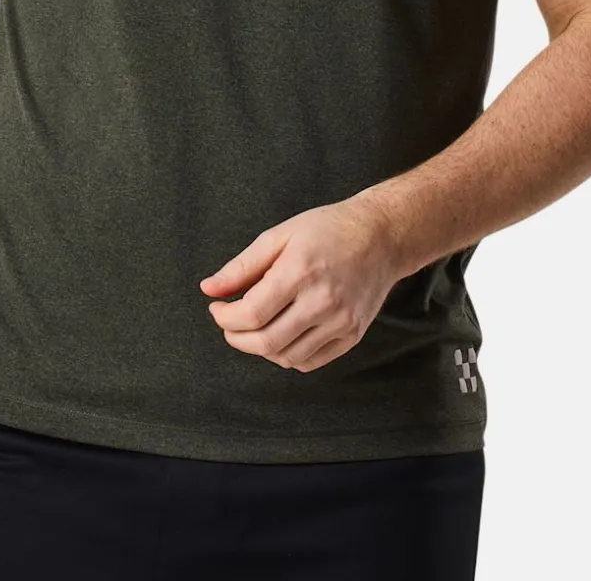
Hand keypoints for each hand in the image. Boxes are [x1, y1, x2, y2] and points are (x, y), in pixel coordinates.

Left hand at [198, 193, 400, 372]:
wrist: (381, 236)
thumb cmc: (327, 230)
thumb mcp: (280, 235)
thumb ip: (243, 266)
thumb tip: (209, 289)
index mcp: (300, 271)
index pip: (252, 313)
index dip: (226, 318)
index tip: (217, 309)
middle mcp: (322, 301)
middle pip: (266, 342)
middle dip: (237, 338)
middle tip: (229, 324)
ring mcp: (340, 321)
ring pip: (287, 357)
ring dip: (261, 349)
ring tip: (255, 328)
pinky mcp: (352, 335)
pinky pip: (310, 361)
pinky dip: (288, 356)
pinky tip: (281, 334)